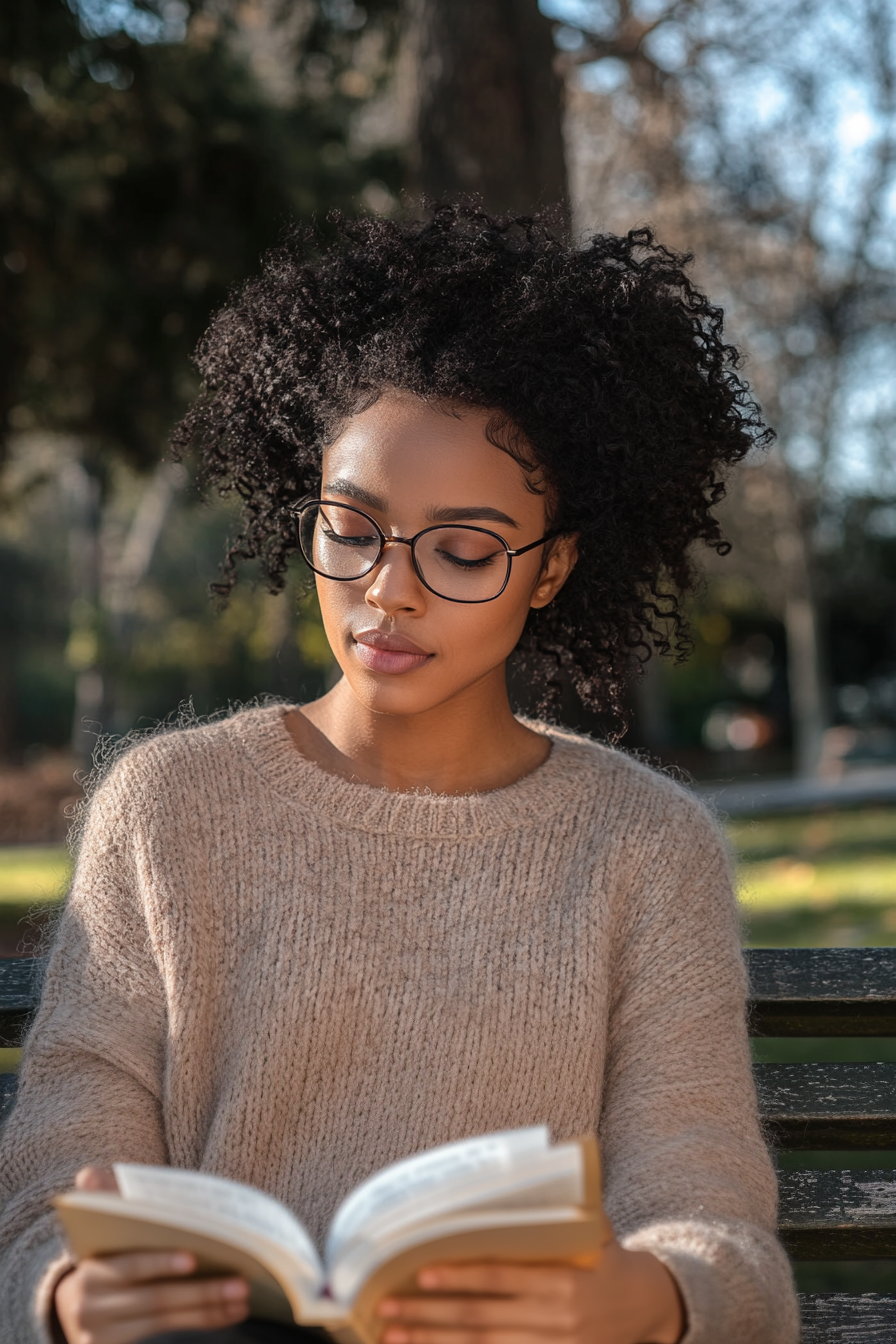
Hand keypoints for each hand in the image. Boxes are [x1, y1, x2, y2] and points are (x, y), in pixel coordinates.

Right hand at [53, 1167, 249, 1343]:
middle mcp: (89, 1304)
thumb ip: (107, 1199)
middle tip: (242, 1283)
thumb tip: (87, 1175)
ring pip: (165, 1321)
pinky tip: (229, 1315)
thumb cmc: (112, 1253)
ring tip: (243, 1298)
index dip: (160, 1263)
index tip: (193, 1258)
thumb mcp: (107, 1227)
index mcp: (90, 1267)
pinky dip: (202, 1325)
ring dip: (209, 1310)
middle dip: (202, 1291)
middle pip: (155, 1299)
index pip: (130, 1266)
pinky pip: (165, 1339)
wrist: (81, 1305)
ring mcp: (100, 1334)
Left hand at [376, 1241, 684, 1343]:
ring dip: (433, 1341)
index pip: (505, 1279)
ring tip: (393, 1334)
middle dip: (429, 1314)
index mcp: (566, 1282)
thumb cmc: (612, 1258)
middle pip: (482, 1320)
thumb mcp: (596, 1230)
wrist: (653, 1308)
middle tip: (387, 1306)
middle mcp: (557, 1321)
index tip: (423, 1272)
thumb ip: (563, 1211)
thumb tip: (529, 1171)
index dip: (463, 1277)